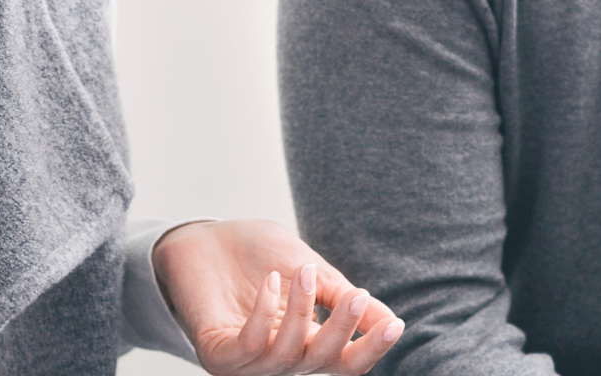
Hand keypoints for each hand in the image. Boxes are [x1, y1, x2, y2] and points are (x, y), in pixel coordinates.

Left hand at [151, 219, 403, 374]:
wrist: (204, 237)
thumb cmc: (256, 254)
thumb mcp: (311, 272)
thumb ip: (342, 299)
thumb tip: (390, 322)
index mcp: (303, 343)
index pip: (342, 362)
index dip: (370, 349)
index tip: (396, 326)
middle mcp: (277, 359)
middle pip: (321, 363)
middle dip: (342, 330)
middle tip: (356, 296)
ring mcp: (245, 360)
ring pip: (287, 355)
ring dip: (301, 311)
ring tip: (302, 272)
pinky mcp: (216, 352)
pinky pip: (248, 345)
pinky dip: (264, 314)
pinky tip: (271, 283)